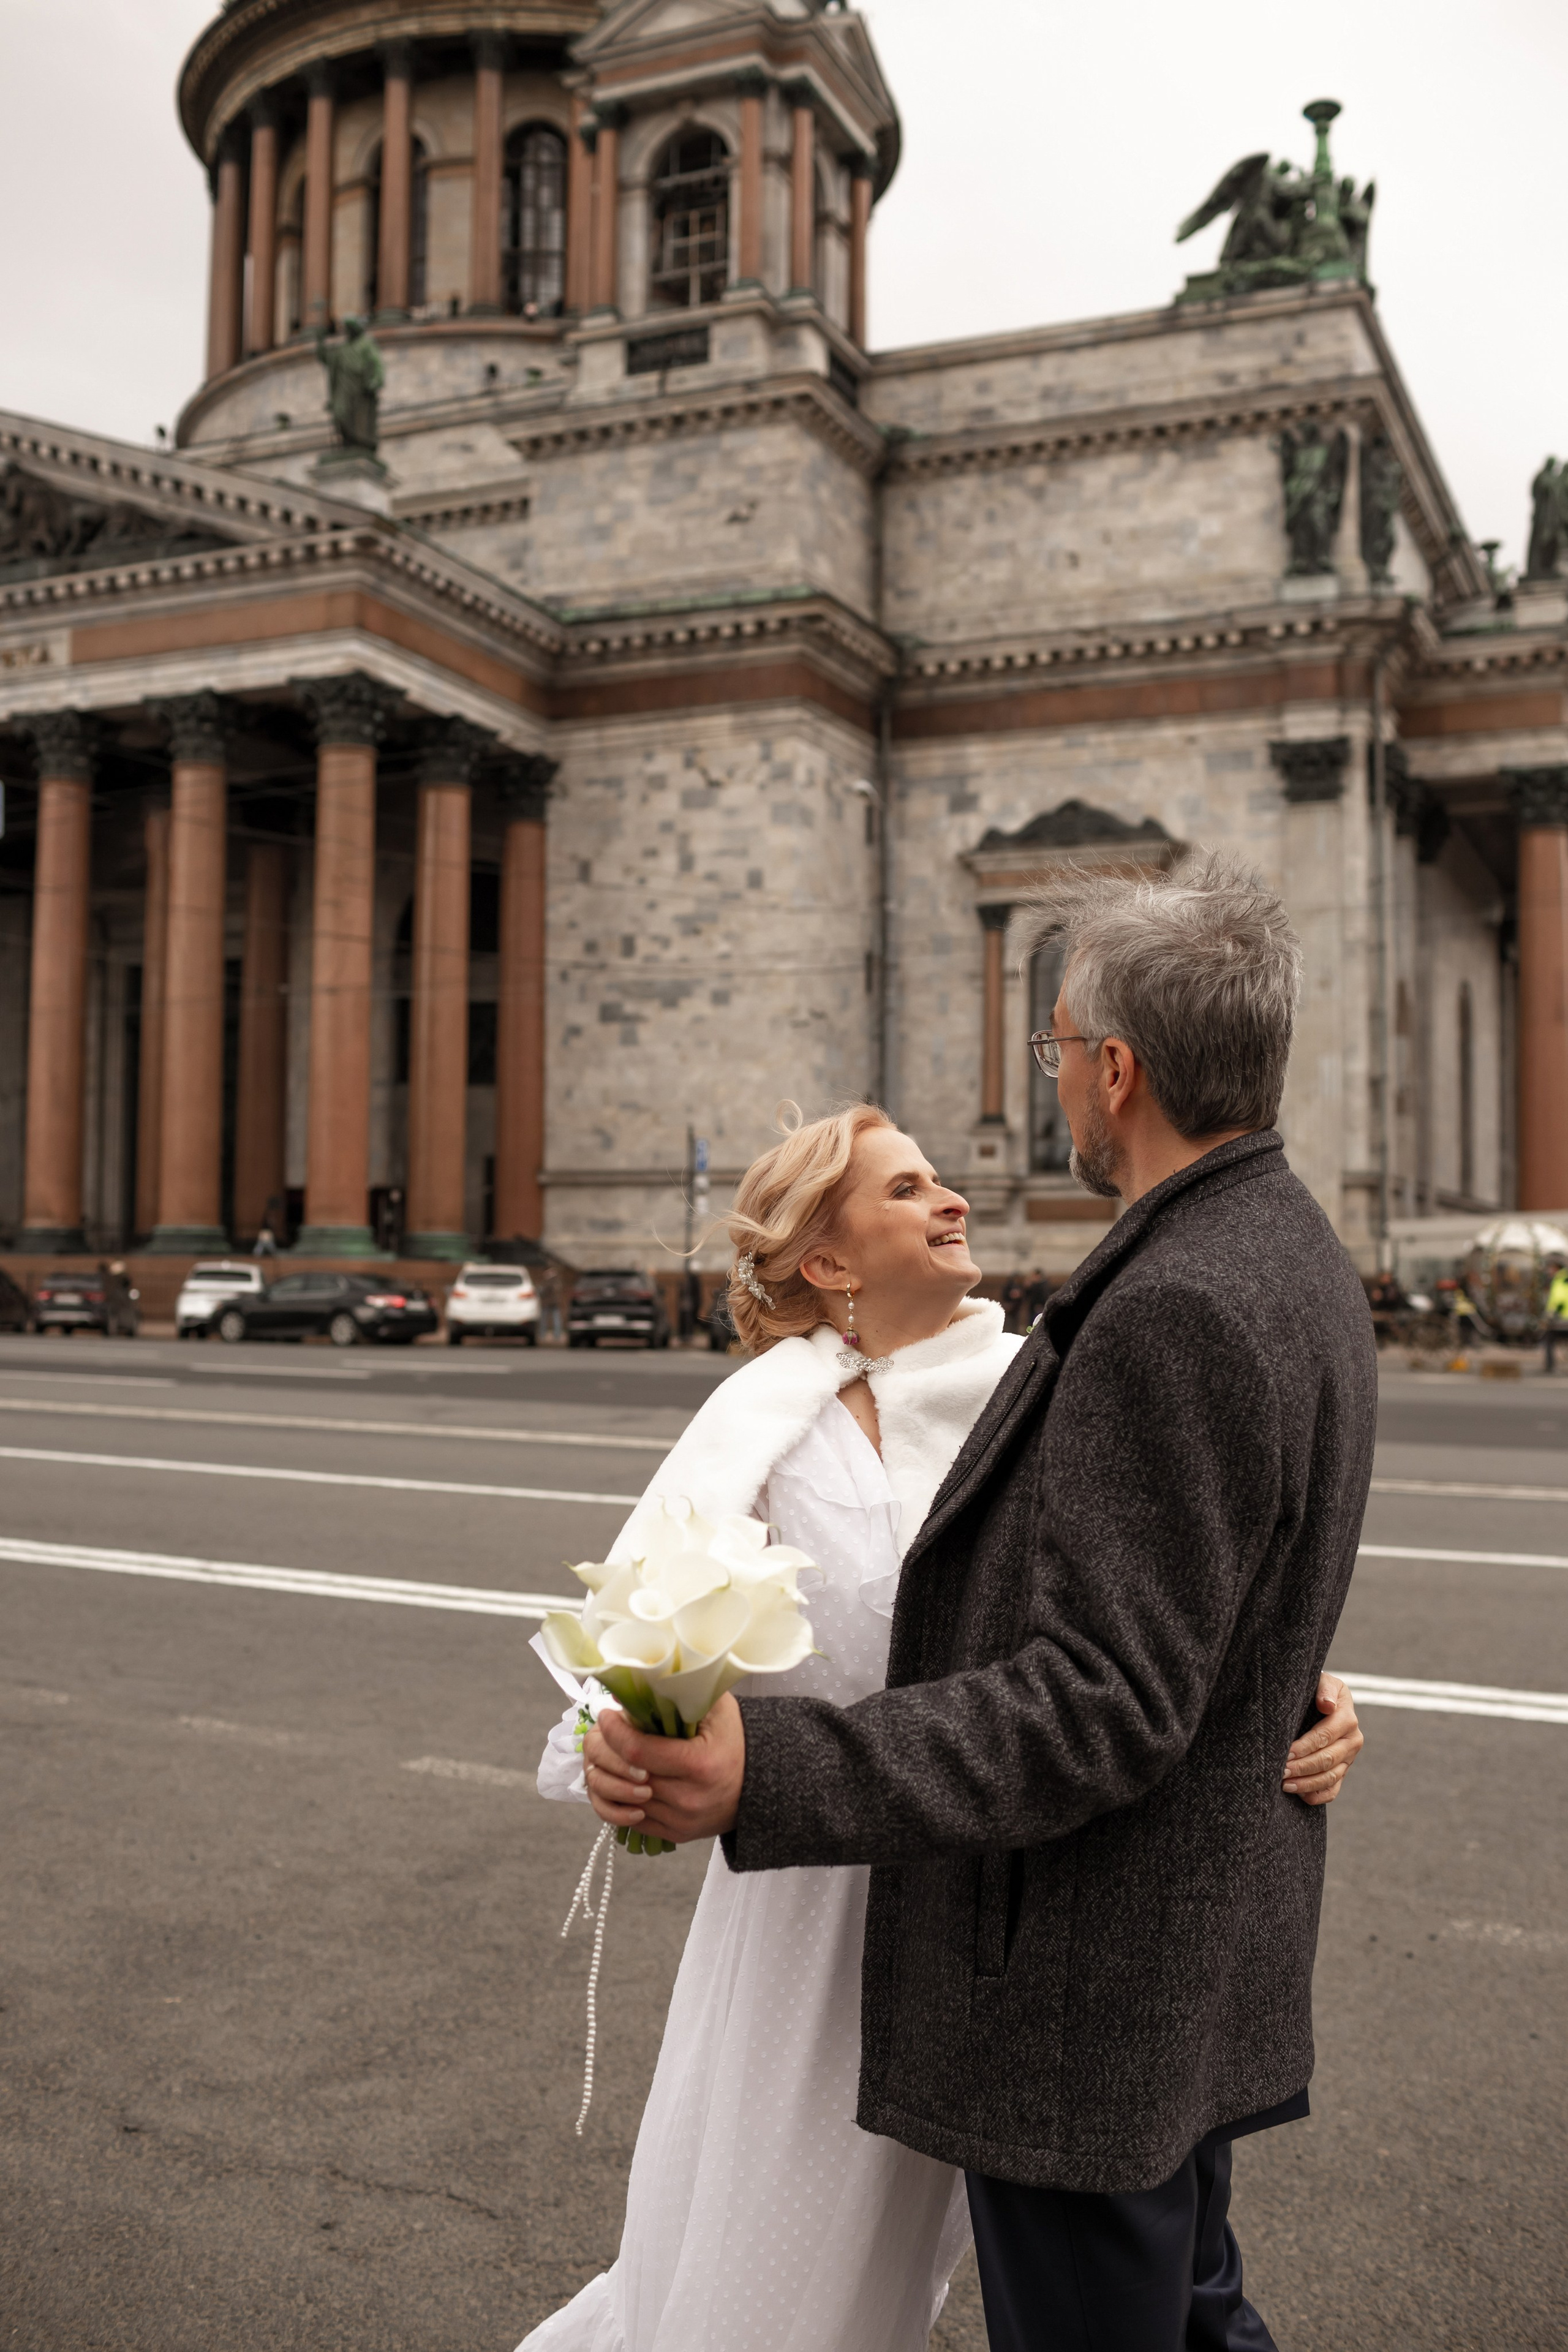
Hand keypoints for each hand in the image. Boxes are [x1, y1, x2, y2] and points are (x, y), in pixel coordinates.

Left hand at [582, 1695, 745, 1844]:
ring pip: (624, 1801)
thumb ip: (685, 1692)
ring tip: (607, 1754)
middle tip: (601, 1732)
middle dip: (605, 1750)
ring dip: (608, 1776)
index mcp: (699, 1765)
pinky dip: (619, 1800)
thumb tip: (640, 1683)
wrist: (758, 1786)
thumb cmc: (733, 1741)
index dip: (614, 1731)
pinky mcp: (675, 1834)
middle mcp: (688, 1798)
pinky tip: (619, 1778)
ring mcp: (680, 1821)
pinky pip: (631, 1820)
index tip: (607, 1715)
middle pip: (625, 1777)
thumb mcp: (718, 1709)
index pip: (637, 1751)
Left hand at [1283, 1673, 1362, 1805]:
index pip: (1324, 1737)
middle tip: (1280, 1772)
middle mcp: (1352, 1741)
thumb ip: (1325, 1689)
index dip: (1304, 1747)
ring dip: (1307, 1784)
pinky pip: (1333, 1789)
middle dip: (1302, 1767)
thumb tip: (1327, 1705)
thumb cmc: (1317, 1690)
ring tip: (1285, 1785)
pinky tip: (1300, 1795)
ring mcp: (1348, 1759)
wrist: (1323, 1701)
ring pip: (1330, 1777)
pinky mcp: (1342, 1771)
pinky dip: (1317, 1795)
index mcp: (1348, 1719)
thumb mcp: (1323, 1681)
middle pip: (1327, 1759)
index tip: (1285, 1753)